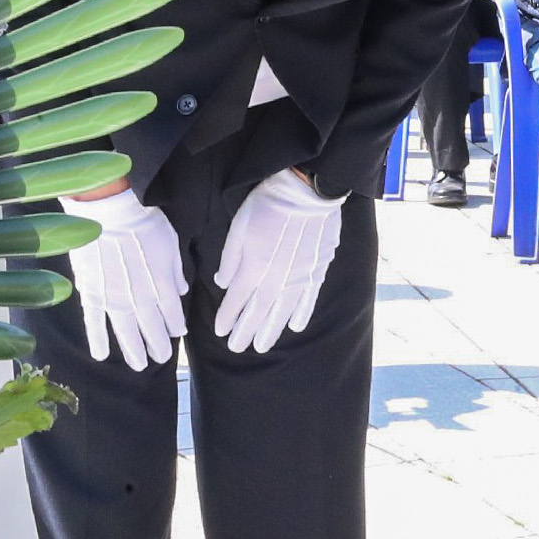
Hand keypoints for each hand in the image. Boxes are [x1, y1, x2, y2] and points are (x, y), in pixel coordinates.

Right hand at [64, 189, 186, 371]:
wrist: (108, 211)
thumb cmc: (142, 222)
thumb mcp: (170, 242)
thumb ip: (175, 270)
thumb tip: (180, 291)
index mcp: (162, 283)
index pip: (172, 313)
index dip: (175, 326)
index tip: (177, 334)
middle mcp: (140, 296)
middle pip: (151, 328)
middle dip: (157, 345)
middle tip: (160, 359)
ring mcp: (114, 298)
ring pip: (126, 331)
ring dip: (133, 349)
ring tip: (139, 365)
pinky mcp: (92, 293)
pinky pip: (94, 322)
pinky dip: (98, 338)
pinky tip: (101, 355)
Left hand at [212, 168, 345, 353]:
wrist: (307, 190)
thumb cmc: (268, 204)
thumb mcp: (239, 226)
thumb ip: (230, 258)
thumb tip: (223, 283)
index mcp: (253, 266)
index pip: (236, 300)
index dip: (228, 317)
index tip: (220, 331)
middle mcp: (276, 278)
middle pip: (258, 311)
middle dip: (246, 331)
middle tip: (237, 348)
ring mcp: (300, 276)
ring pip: (283, 311)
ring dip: (271, 330)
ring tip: (261, 346)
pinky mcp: (318, 269)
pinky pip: (309, 298)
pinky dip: (301, 313)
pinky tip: (295, 326)